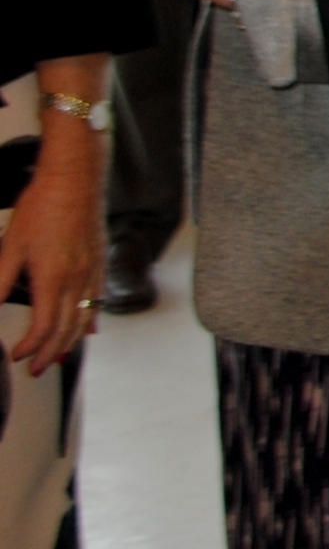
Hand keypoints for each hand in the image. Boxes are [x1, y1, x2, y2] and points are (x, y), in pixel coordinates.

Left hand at [6, 62, 107, 374]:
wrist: (75, 179)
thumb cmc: (43, 207)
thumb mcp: (10, 246)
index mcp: (53, 278)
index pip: (44, 327)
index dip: (31, 347)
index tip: (18, 356)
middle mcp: (77, 279)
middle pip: (68, 329)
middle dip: (53, 353)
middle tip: (40, 370)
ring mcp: (92, 271)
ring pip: (86, 318)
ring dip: (73, 342)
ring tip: (62, 356)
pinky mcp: (98, 262)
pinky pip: (97, 300)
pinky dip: (91, 319)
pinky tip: (88, 326)